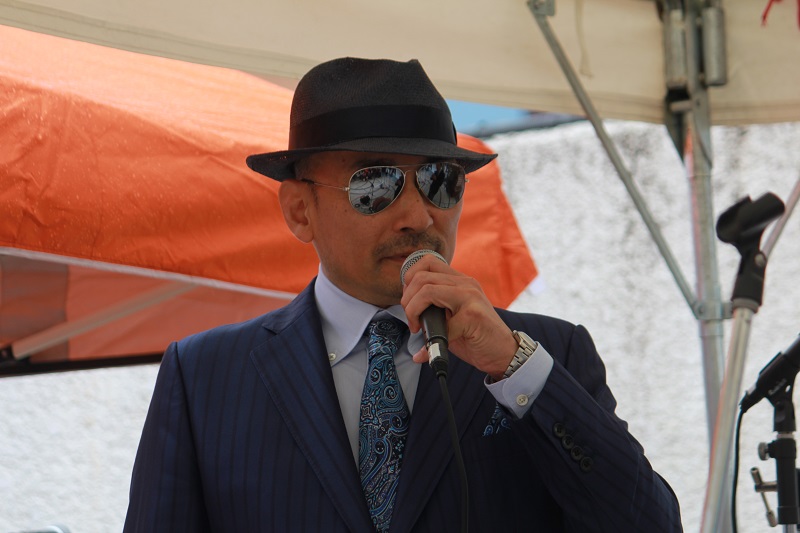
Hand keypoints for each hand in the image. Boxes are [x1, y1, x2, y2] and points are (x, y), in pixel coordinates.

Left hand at [400, 254, 518, 379]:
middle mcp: (466, 284)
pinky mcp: (473, 316)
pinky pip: (441, 324)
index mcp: (460, 280)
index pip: (427, 262)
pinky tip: (430, 350)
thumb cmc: (474, 335)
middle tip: (412, 319)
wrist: (503, 353)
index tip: (409, 301)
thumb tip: (406, 302)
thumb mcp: (453, 314)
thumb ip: (434, 304)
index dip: (409, 279)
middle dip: (407, 300)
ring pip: (427, 291)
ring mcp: (471, 297)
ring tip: (417, 328)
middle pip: (421, 276)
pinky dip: (430, 342)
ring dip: (413, 312)